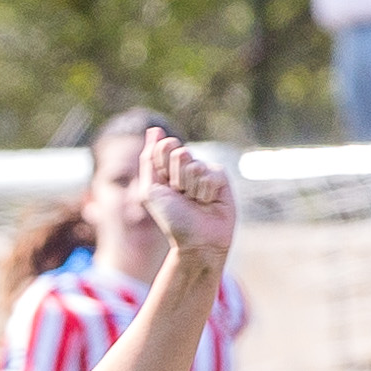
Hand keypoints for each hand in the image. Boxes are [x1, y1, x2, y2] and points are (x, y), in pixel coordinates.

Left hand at [134, 128, 235, 264]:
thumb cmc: (173, 219)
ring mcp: (204, 171)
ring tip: (195, 203)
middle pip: (179, 153)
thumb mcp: (151, 190)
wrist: (197, 241)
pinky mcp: (221, 177)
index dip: (162, 164)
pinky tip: (208, 203)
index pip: (164, 146)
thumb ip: (149, 159)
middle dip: (176, 179)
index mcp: (167, 167)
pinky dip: (206, 192)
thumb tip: (154, 129)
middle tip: (180, 196)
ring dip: (191, 189)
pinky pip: (211, 175)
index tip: (165, 184)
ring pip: (195, 165)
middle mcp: (186, 166)